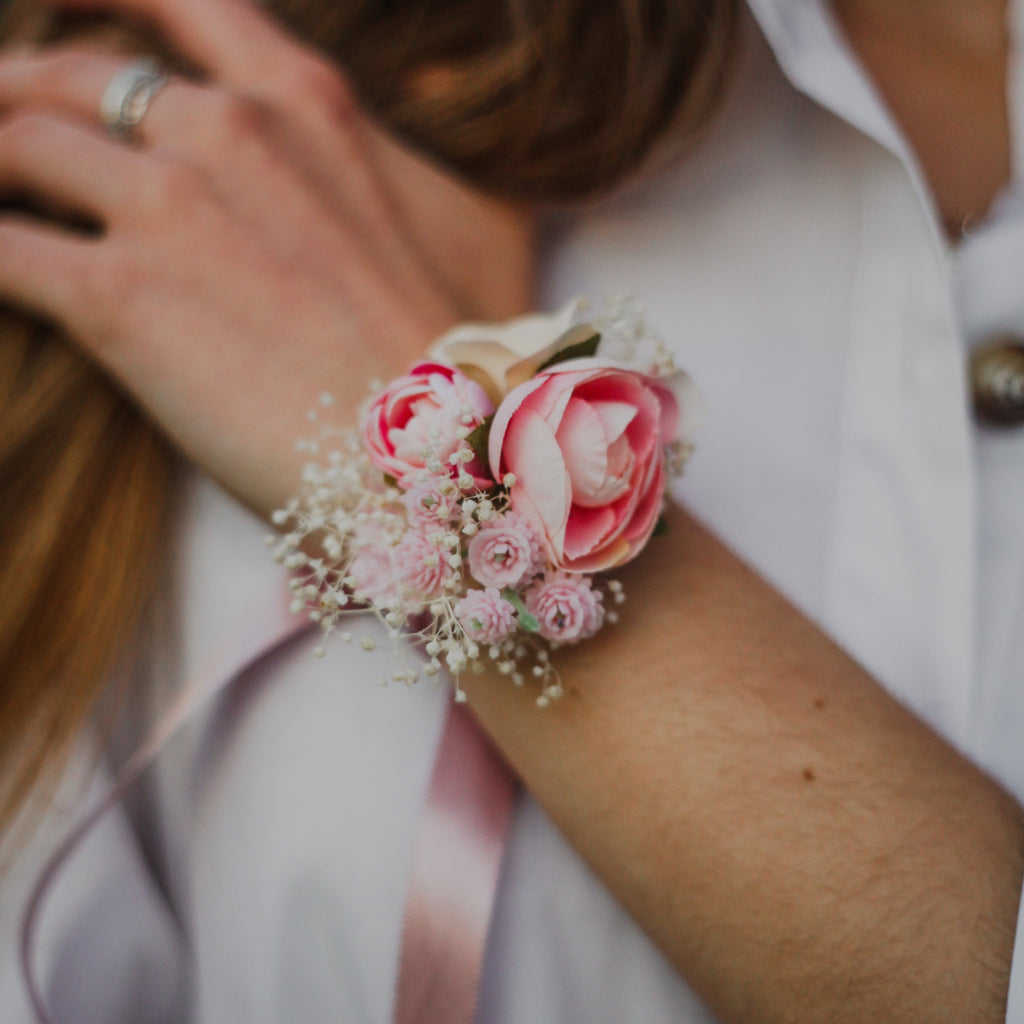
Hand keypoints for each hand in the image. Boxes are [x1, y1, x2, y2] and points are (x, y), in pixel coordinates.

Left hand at [0, 0, 533, 516]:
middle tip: (3, 140)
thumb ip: (403, 162)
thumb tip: (397, 146)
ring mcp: (166, 206)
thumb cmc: (451, 351)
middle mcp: (224, 129)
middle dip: (14, 96)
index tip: (52, 7)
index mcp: (300, 102)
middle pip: (68, 75)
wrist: (430, 453)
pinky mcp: (115, 297)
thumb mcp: (462, 219)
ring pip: (12, 147)